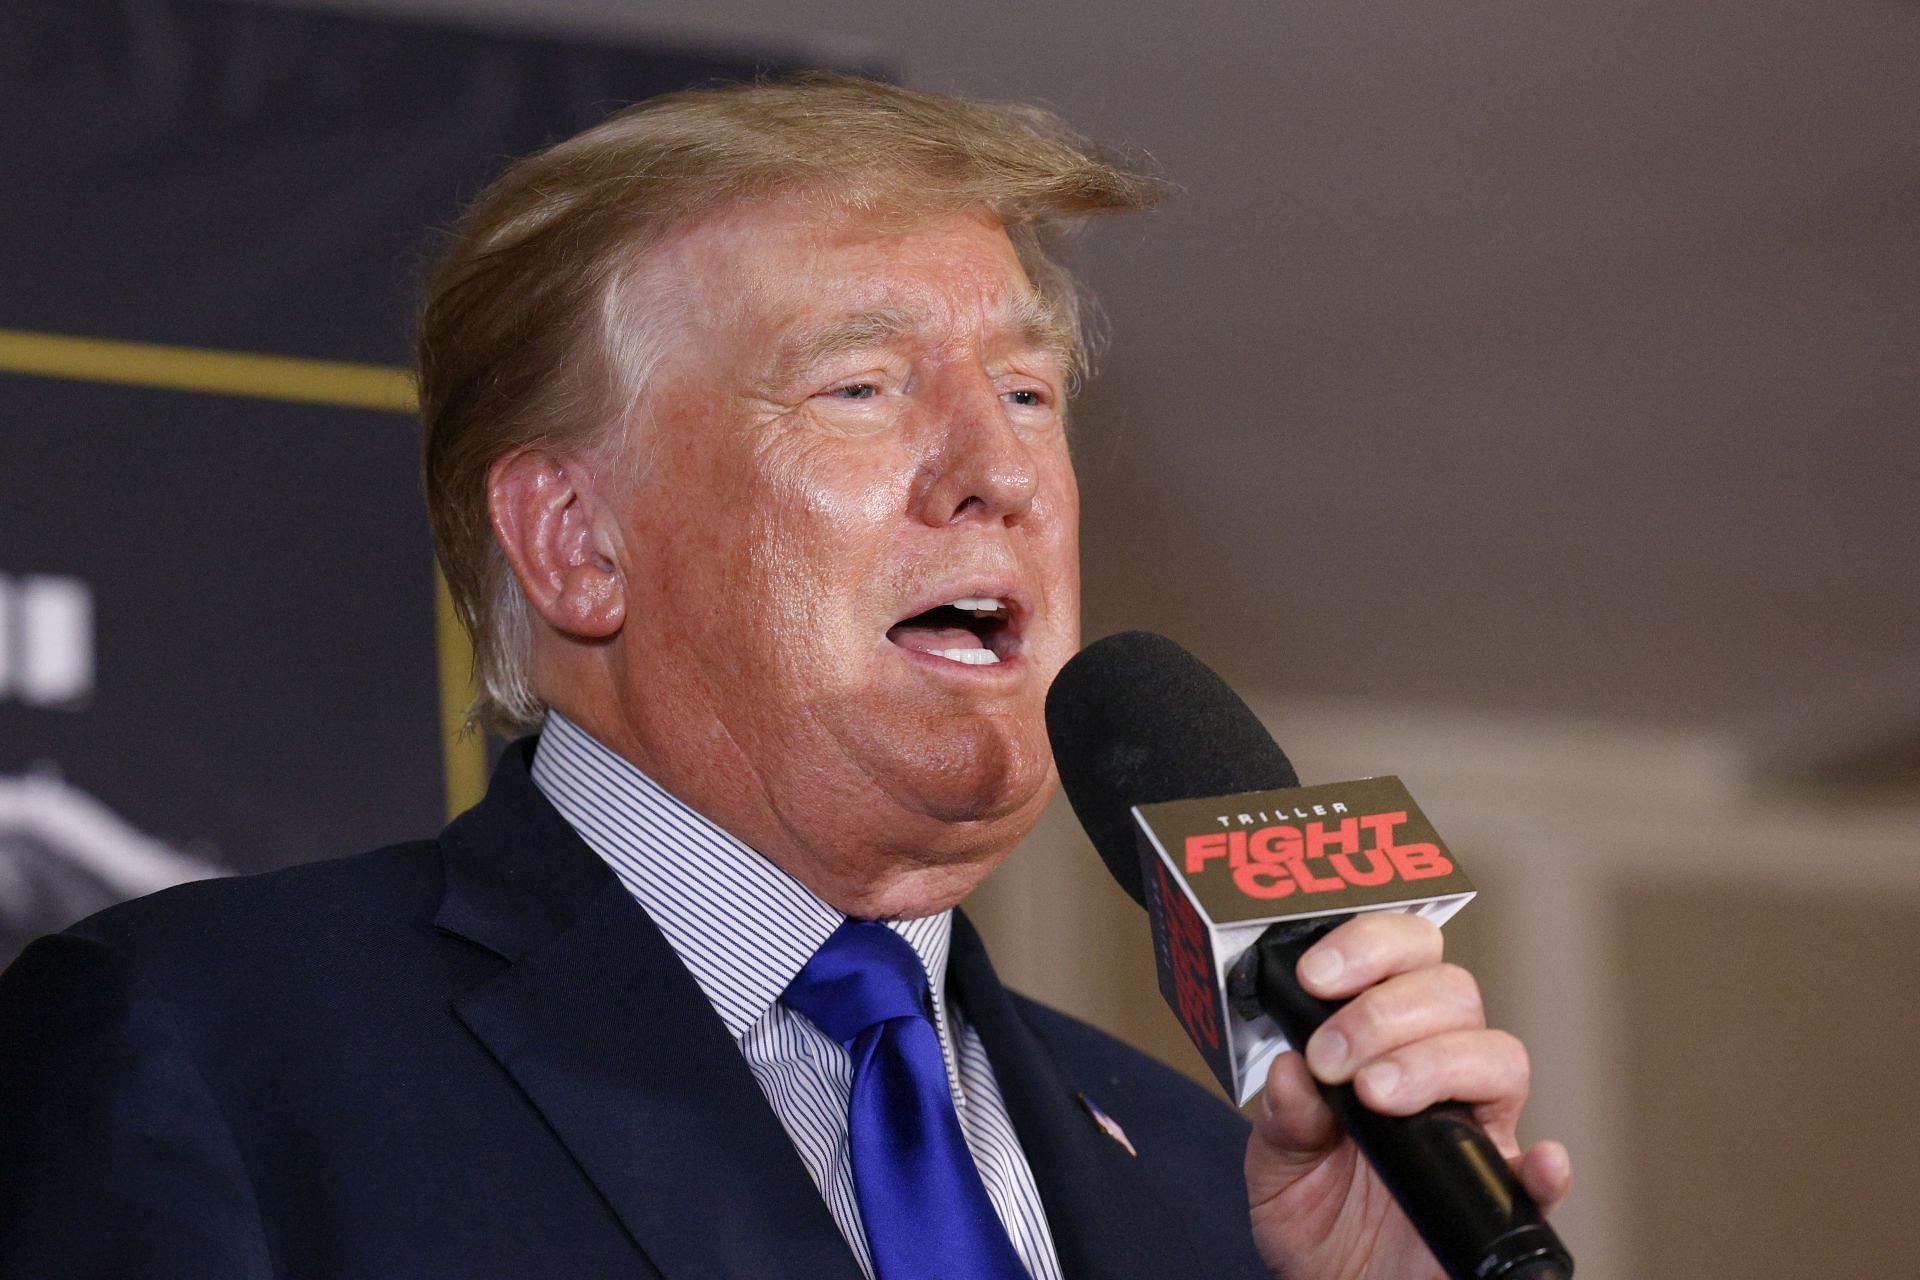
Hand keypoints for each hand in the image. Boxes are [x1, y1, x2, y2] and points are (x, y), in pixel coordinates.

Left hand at [1243, 914, 1571, 1279]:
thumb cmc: (1316, 1218)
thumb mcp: (1275, 1164)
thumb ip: (1282, 1118)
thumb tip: (1290, 1072)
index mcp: (1385, 1043)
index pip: (1402, 959)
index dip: (1368, 947)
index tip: (1316, 976)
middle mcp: (1440, 1074)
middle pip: (1453, 993)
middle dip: (1384, 1009)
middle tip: (1332, 1057)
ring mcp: (1477, 1132)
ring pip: (1498, 1057)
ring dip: (1435, 1061)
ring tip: (1376, 1094)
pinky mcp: (1501, 1197)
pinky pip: (1541, 1176)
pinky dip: (1545, 1167)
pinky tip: (1533, 1163)